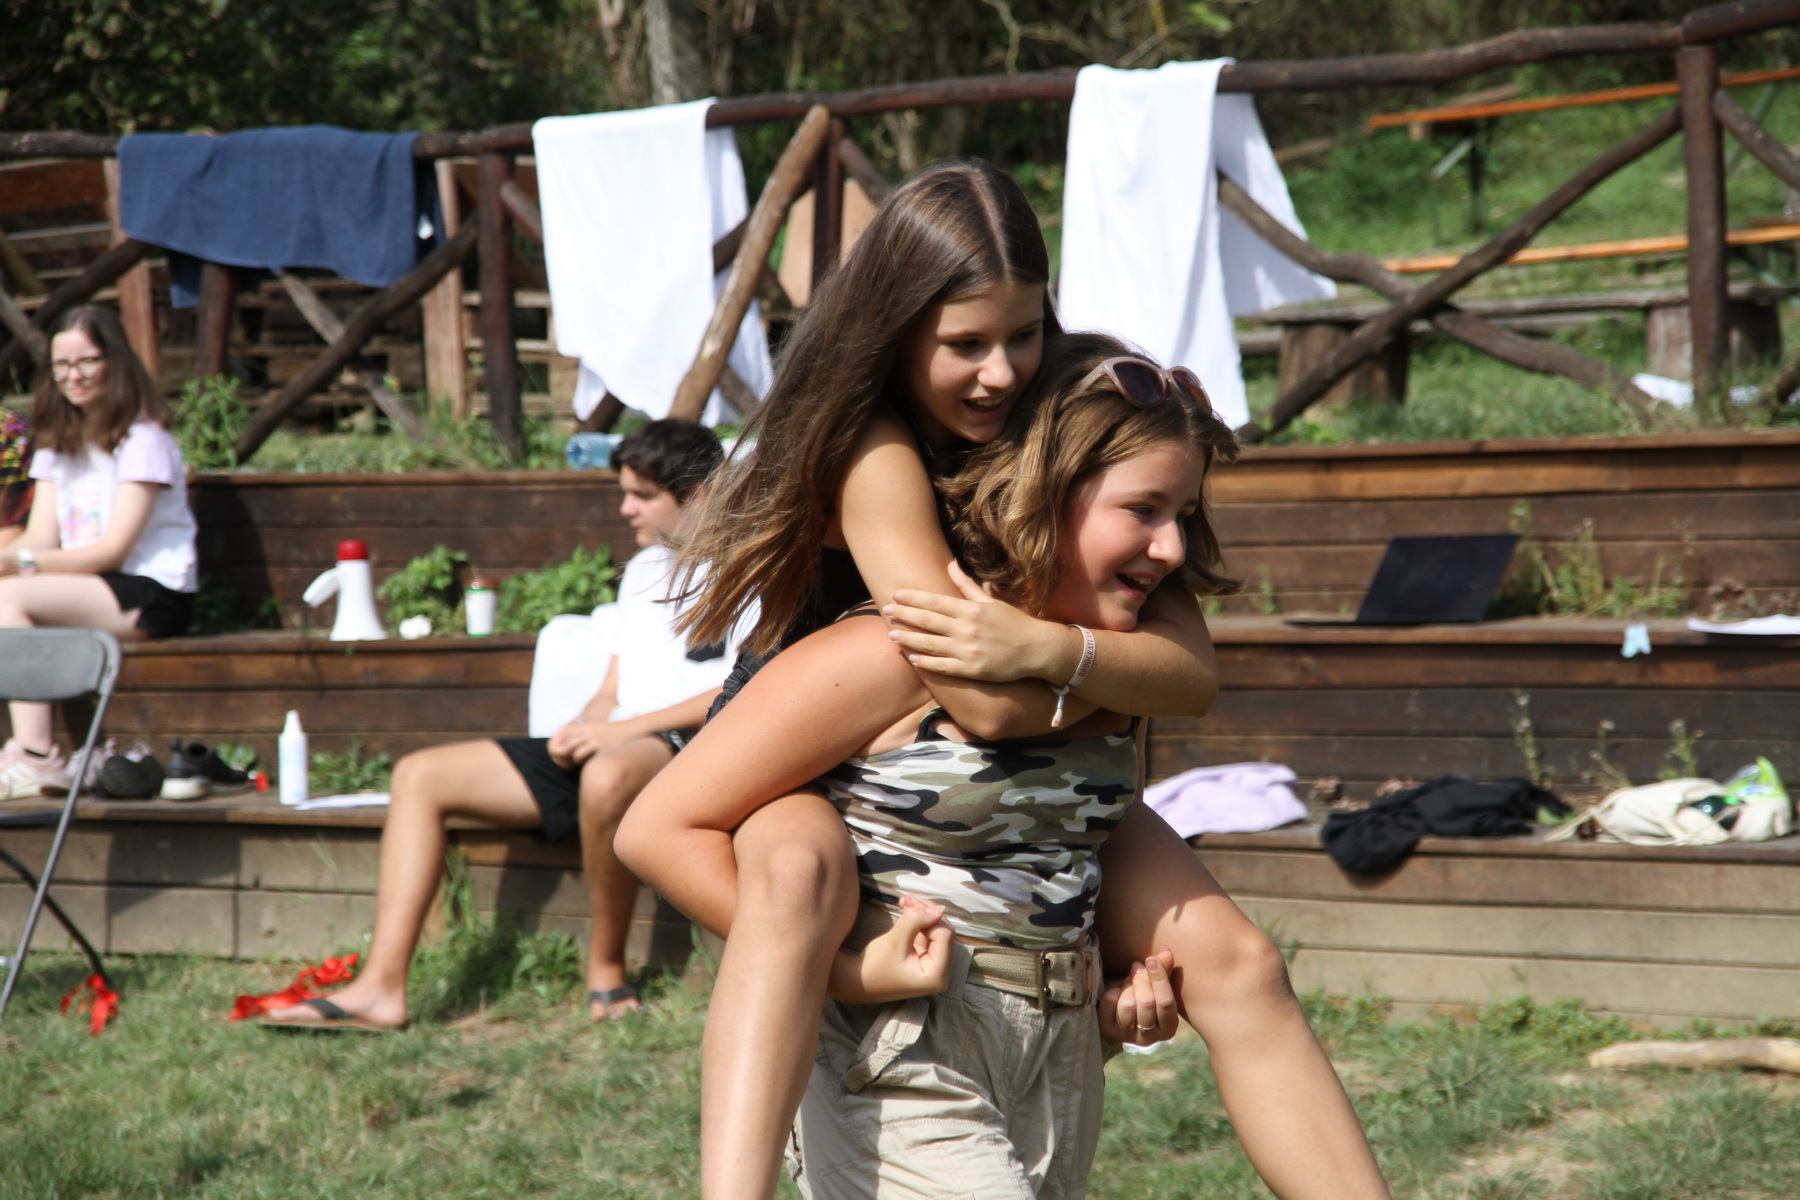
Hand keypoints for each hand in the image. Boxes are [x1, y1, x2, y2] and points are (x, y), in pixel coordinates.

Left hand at [547, 717, 632, 768]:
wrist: (633, 729)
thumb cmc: (614, 731)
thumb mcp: (598, 727)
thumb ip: (586, 732)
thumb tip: (573, 741)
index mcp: (588, 726)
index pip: (568, 734)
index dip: (564, 743)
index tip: (566, 749)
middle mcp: (591, 734)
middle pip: (570, 745)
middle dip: (567, 753)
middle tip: (570, 758)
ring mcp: (598, 742)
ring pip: (577, 754)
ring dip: (577, 760)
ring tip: (581, 761)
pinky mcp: (605, 751)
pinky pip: (590, 760)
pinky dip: (588, 764)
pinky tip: (592, 764)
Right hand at [827, 895, 953, 1003]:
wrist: (854, 982)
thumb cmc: (873, 966)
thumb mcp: (894, 941)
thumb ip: (916, 921)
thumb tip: (939, 907)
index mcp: (936, 975)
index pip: (944, 936)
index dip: (929, 916)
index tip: (909, 903)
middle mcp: (940, 973)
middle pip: (943, 933)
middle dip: (926, 913)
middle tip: (907, 898)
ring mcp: (933, 967)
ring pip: (935, 931)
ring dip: (922, 915)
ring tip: (905, 901)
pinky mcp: (924, 960)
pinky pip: (927, 936)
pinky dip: (918, 923)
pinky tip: (907, 911)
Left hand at [885, 562, 1071, 683]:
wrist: (1036, 649)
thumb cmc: (1013, 623)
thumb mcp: (990, 601)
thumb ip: (966, 584)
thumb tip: (950, 563)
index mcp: (970, 610)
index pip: (934, 601)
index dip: (913, 597)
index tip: (896, 594)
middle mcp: (967, 629)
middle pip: (927, 621)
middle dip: (904, 615)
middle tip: (886, 610)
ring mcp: (968, 651)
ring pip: (930, 644)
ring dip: (908, 639)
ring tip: (891, 634)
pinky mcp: (971, 670)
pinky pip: (942, 666)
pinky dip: (925, 662)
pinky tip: (912, 657)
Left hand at [1097, 951, 1178, 1045]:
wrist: (1118, 1002)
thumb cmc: (1143, 993)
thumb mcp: (1156, 984)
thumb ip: (1164, 970)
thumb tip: (1166, 954)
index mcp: (1168, 1028)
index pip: (1166, 1003)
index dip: (1159, 979)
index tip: (1152, 959)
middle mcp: (1149, 1038)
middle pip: (1146, 1003)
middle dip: (1141, 980)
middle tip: (1137, 966)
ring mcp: (1126, 1035)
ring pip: (1128, 1005)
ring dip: (1128, 985)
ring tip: (1128, 977)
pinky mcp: (1107, 1030)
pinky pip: (1109, 1004)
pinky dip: (1113, 991)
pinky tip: (1116, 988)